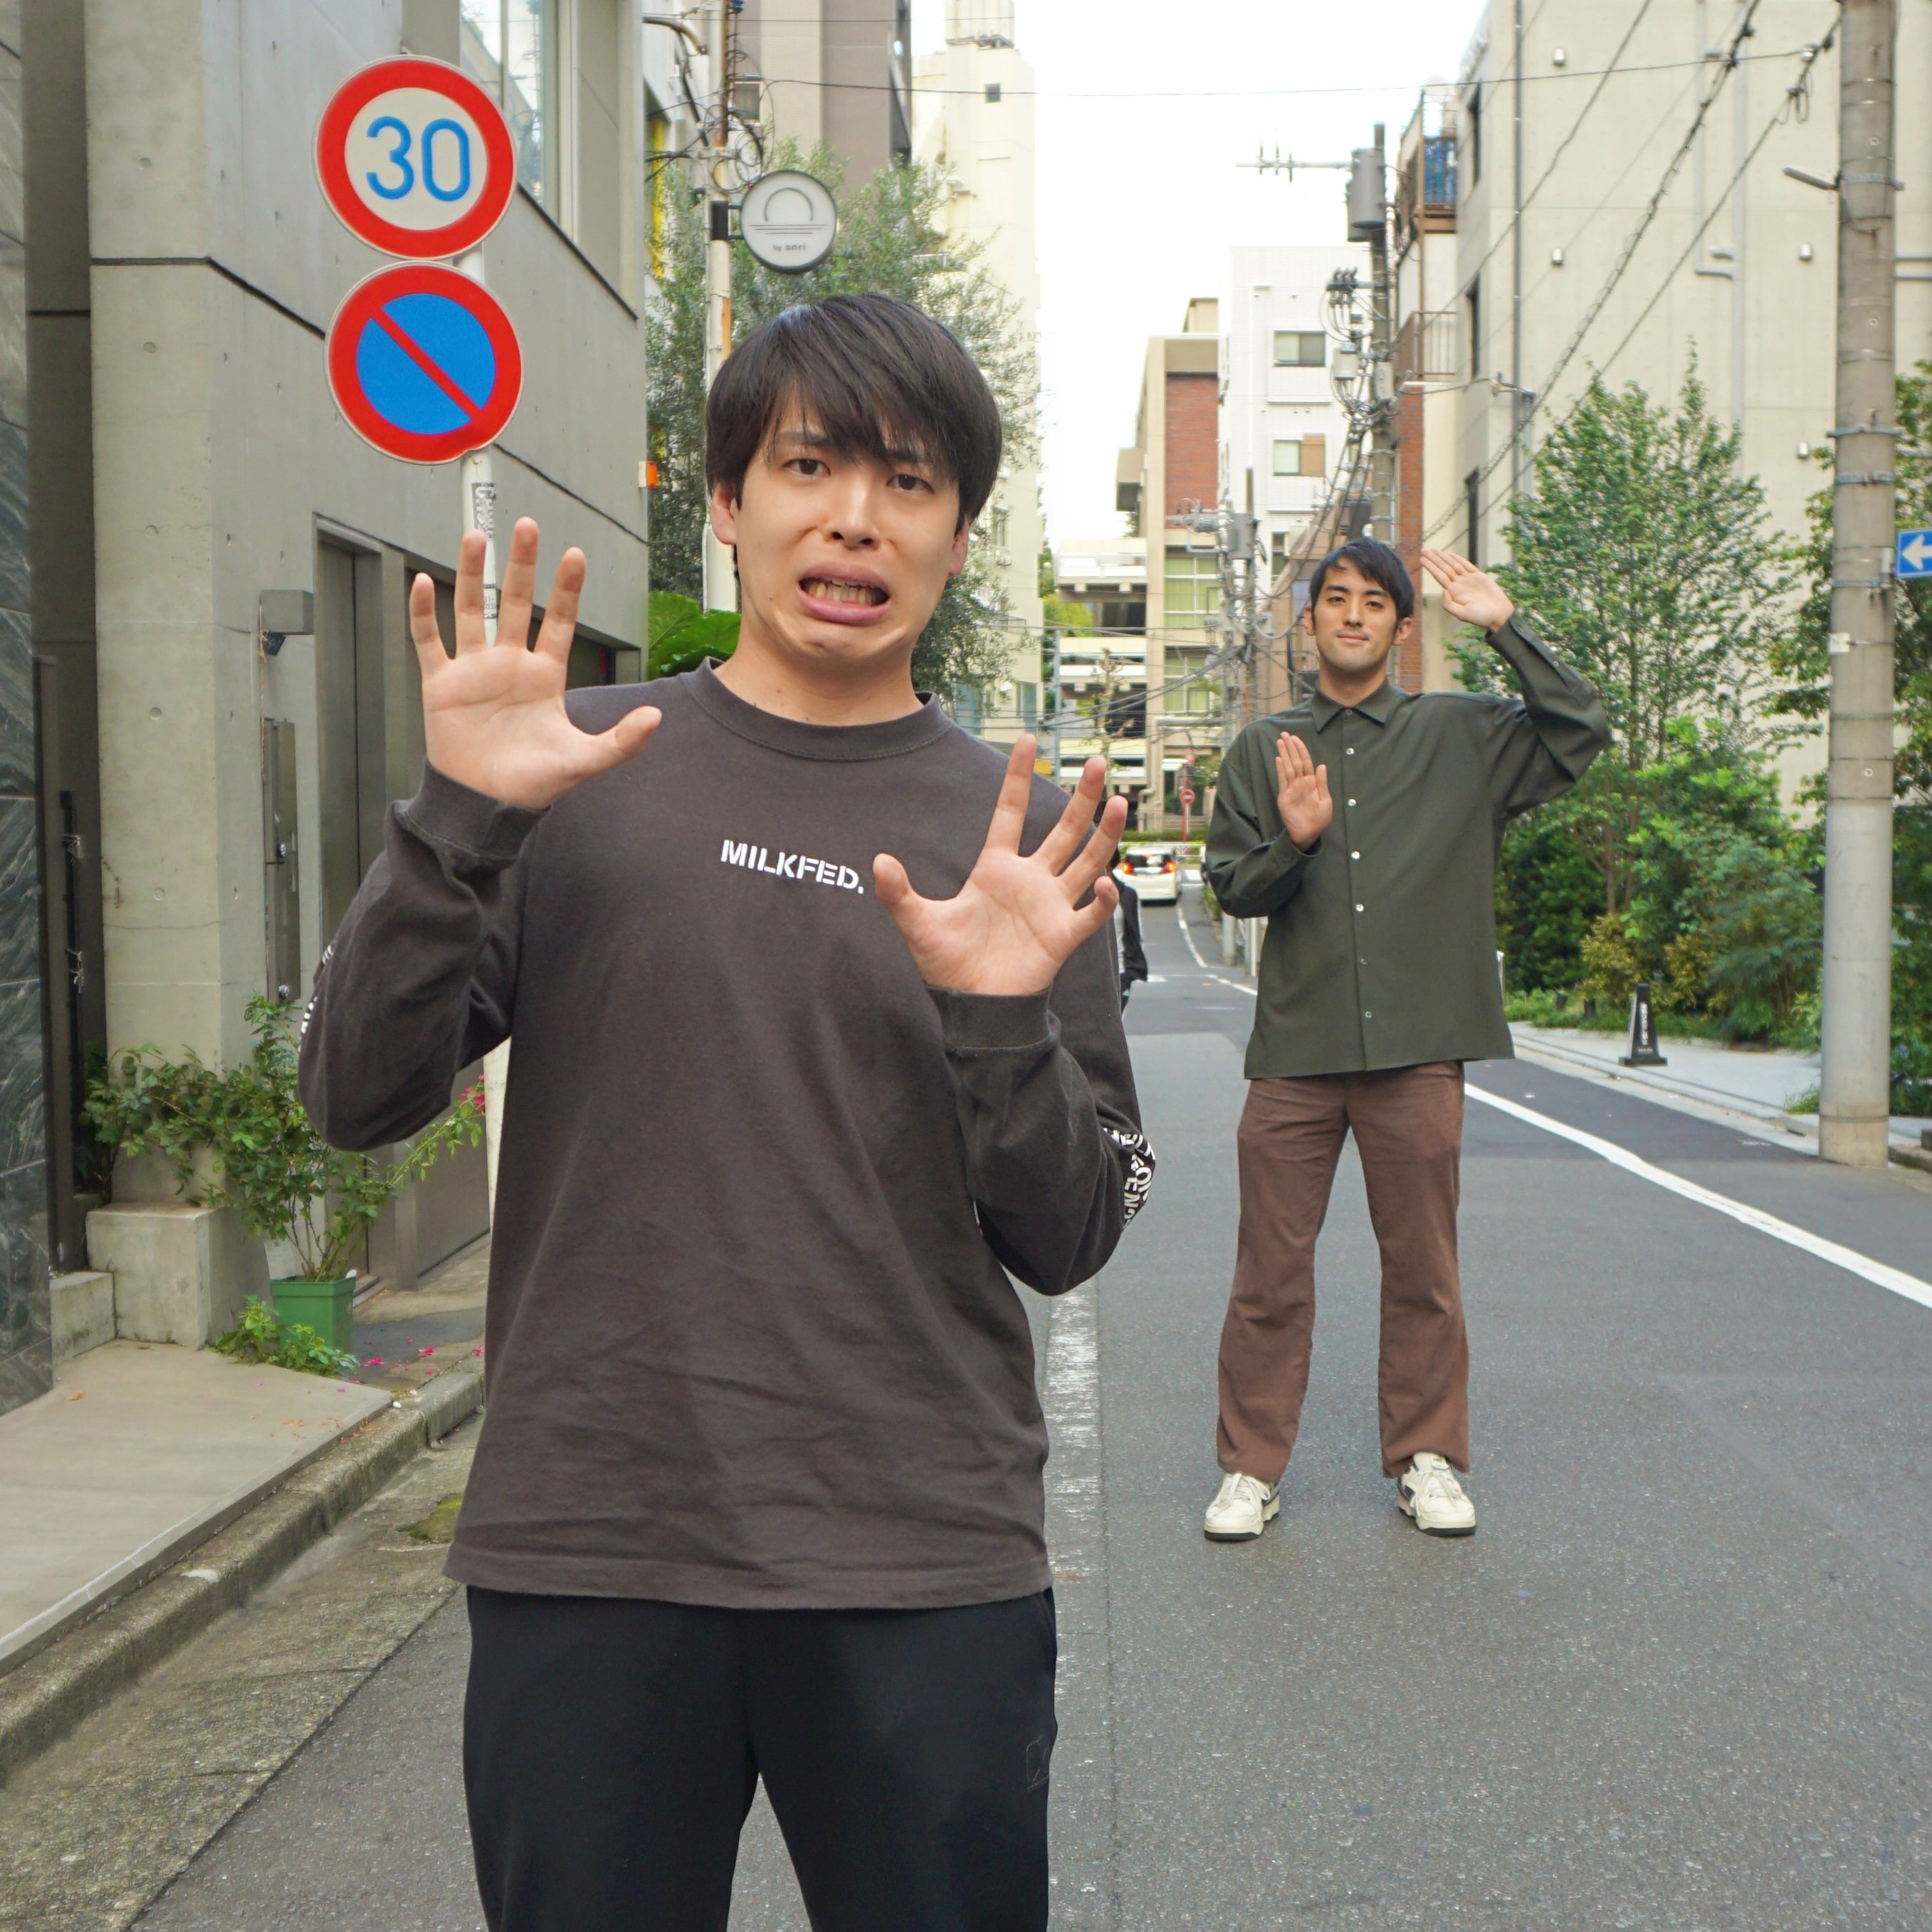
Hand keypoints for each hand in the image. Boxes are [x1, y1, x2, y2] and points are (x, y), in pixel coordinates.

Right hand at [412, 517, 659, 809]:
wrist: (486, 805)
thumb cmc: (534, 783)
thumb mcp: (584, 760)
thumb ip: (622, 740)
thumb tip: (657, 718)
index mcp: (545, 675)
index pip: (557, 621)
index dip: (565, 589)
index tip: (574, 555)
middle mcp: (510, 664)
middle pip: (517, 603)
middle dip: (523, 565)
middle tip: (527, 525)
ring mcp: (474, 670)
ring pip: (473, 610)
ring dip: (474, 575)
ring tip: (478, 537)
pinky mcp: (442, 683)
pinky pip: (429, 641)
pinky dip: (424, 612)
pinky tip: (423, 581)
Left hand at [873, 737, 1127, 996]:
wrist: (972, 1005)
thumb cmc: (948, 964)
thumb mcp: (917, 922)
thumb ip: (898, 892)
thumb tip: (878, 861)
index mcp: (996, 869)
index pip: (1010, 814)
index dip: (1018, 779)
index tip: (1028, 741)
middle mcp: (1030, 881)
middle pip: (1062, 829)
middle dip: (1080, 796)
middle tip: (1094, 762)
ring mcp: (1050, 905)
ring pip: (1086, 861)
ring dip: (1103, 834)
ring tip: (1119, 801)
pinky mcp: (1063, 935)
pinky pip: (1091, 913)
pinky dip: (1103, 900)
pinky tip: (1107, 884)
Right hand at [1276, 732, 1331, 848]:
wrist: (1309, 833)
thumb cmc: (1319, 818)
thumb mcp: (1326, 800)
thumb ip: (1322, 783)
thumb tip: (1321, 765)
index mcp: (1312, 782)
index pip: (1306, 762)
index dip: (1301, 749)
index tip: (1295, 738)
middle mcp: (1300, 782)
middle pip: (1295, 761)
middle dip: (1290, 747)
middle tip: (1284, 734)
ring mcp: (1291, 788)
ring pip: (1288, 767)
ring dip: (1284, 754)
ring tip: (1279, 741)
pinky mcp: (1284, 796)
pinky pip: (1282, 780)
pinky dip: (1280, 769)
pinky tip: (1278, 759)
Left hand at [1419, 548, 1514, 632]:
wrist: (1499, 615)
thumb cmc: (1481, 617)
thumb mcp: (1461, 614)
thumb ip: (1449, 604)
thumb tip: (1442, 589)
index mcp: (1454, 593)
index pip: (1439, 577)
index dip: (1431, 567)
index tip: (1421, 559)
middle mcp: (1459, 585)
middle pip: (1444, 568)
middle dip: (1434, 559)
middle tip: (1424, 550)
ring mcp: (1469, 580)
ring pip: (1453, 565)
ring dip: (1444, 557)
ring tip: (1434, 550)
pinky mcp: (1480, 576)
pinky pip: (1467, 565)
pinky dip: (1459, 559)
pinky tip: (1450, 554)